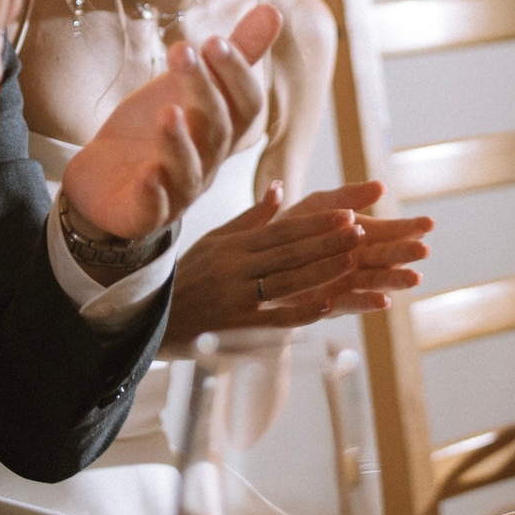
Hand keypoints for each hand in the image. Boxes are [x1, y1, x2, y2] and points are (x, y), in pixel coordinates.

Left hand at [56, 4, 281, 243]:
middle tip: (181, 52)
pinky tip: (147, 174)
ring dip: (180, 142)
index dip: (236, 74)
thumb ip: (234, 55)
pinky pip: (152, 208)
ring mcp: (177, 192)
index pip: (247, 106)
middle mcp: (208, 164)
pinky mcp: (142, 213)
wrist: (105, 179)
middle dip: (203, 90)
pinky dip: (152, 192)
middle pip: (216, 130)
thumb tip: (274, 10)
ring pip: (188, 170)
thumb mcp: (190, 85)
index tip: (215, 39)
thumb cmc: (156, 128)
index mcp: (224, 132)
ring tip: (167, 112)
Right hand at [166, 180, 432, 340]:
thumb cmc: (187, 277)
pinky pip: (275, 318)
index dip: (316, 223)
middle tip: (360, 230)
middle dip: (328, 242)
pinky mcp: (237, 327)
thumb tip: (280, 188)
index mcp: (232, 247)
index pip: (282, 230)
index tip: (347, 214)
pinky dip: (302, 311)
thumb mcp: (214, 241)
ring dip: (323, 271)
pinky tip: (327, 303)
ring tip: (353, 260)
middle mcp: (235, 269)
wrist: (153, 319)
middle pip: (290, 253)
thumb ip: (251, 218)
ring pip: (287, 281)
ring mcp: (236, 298)